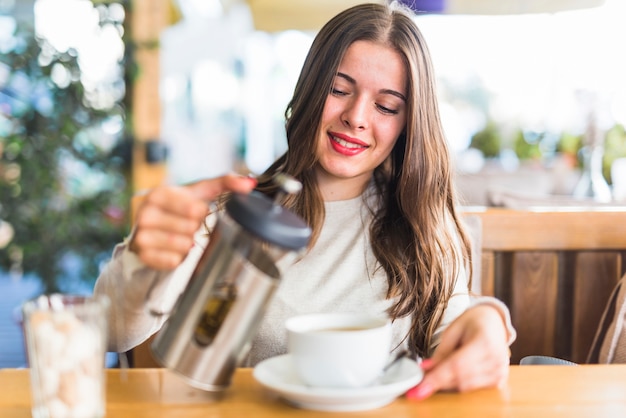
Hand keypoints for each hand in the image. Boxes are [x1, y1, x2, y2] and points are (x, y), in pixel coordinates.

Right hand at [129, 174, 256, 269]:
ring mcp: (141, 235)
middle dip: (194, 229)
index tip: (195, 210)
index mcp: (159, 194)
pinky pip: (173, 261)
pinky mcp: (142, 255)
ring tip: (179, 236)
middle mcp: (145, 213)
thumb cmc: (180, 207)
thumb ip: (226, 183)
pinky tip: (172, 249)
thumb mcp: (201, 192)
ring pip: (182, 246)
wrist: (153, 228)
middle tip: (186, 225)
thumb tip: (249, 183)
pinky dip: (178, 258)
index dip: (200, 213)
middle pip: (190, 228)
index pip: (194, 209)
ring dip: (187, 244)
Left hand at [406, 304, 509, 399]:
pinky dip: (457, 385)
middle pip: (460, 379)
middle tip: (418, 383)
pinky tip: (450, 376)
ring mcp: (499, 373)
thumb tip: (425, 370)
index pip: (456, 365)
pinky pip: (472, 390)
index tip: (418, 389)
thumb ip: (440, 352)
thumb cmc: (472, 323)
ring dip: (446, 383)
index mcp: (484, 342)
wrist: (493, 323)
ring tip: (436, 372)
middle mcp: (496, 360)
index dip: (436, 378)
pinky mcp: (499, 382)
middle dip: (436, 381)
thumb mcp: (452, 331)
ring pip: (464, 387)